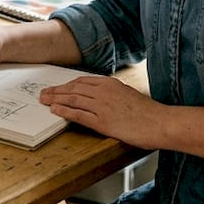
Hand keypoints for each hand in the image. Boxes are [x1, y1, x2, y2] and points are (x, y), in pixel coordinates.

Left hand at [39, 76, 164, 148]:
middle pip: (74, 88)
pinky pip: (79, 114)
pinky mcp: (103, 121)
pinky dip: (64, 111)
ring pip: (73, 99)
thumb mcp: (128, 95)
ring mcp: (102, 106)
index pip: (82, 81)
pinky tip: (55, 110)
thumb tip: (99, 97)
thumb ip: (112, 94)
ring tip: (44, 100)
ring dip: (55, 99)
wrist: (160, 122)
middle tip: (43, 93)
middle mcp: (104, 92)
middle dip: (56, 90)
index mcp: (110, 84)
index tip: (57, 87)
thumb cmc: (148, 112)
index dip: (66, 85)